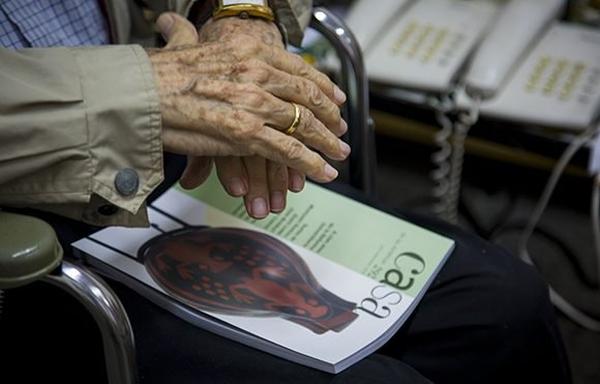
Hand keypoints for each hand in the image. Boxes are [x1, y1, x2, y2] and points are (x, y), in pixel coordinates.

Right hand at [153, 13, 347, 217]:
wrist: (136, 94)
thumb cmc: (154, 73)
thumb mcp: (177, 43)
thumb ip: (183, 33)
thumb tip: (173, 22)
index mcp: (247, 51)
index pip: (298, 68)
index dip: (323, 86)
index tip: (335, 99)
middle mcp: (258, 74)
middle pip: (308, 97)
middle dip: (330, 117)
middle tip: (341, 129)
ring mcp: (255, 104)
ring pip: (304, 124)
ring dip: (326, 142)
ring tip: (338, 154)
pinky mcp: (247, 133)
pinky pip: (289, 150)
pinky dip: (310, 163)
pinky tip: (323, 171)